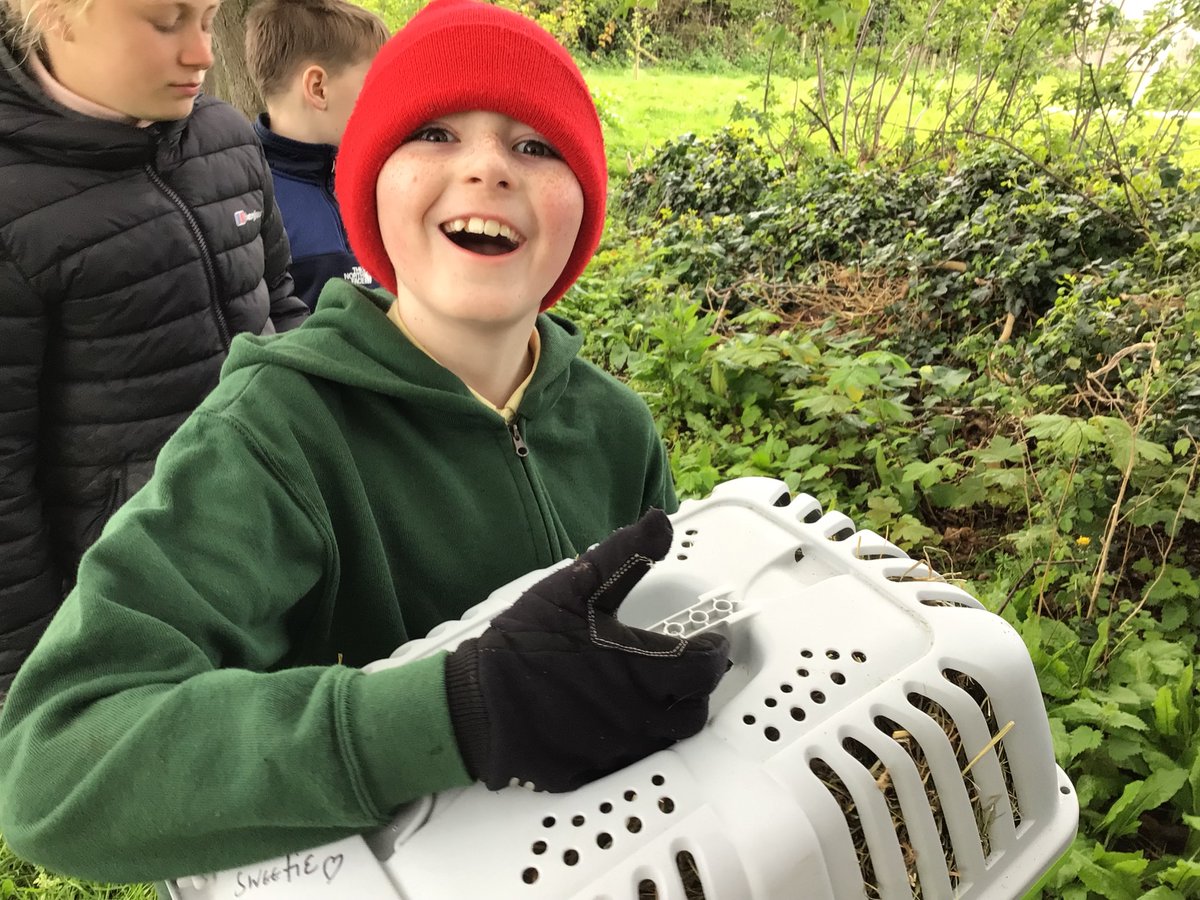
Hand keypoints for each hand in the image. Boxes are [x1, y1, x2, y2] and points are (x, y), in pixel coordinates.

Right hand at [444, 509, 728, 791]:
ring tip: (654, 691)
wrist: (473, 703)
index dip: (714, 652)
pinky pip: (629, 762)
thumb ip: (624, 556)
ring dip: (669, 715)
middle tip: (686, 667)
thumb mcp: (573, 587)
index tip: (710, 641)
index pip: (705, 668)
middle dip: (698, 688)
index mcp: (640, 671)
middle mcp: (638, 718)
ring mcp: (616, 752)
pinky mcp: (592, 775)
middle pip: (694, 711)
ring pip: (666, 740)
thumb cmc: (526, 641)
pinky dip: (634, 740)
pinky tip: (617, 719)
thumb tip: (661, 521)